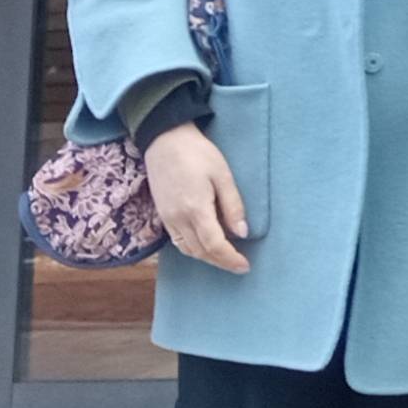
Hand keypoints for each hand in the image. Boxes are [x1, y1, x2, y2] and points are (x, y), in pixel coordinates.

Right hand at [146, 124, 249, 273]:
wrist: (165, 141)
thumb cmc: (198, 154)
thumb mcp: (223, 175)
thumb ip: (233, 206)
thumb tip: (243, 233)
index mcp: (195, 209)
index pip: (214, 245)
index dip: (230, 259)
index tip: (245, 266)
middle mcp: (178, 219)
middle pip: (200, 252)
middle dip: (220, 261)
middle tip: (239, 265)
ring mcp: (167, 218)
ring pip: (187, 249)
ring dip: (206, 257)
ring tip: (225, 257)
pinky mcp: (162, 214)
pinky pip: (177, 241)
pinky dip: (192, 248)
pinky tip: (205, 244)